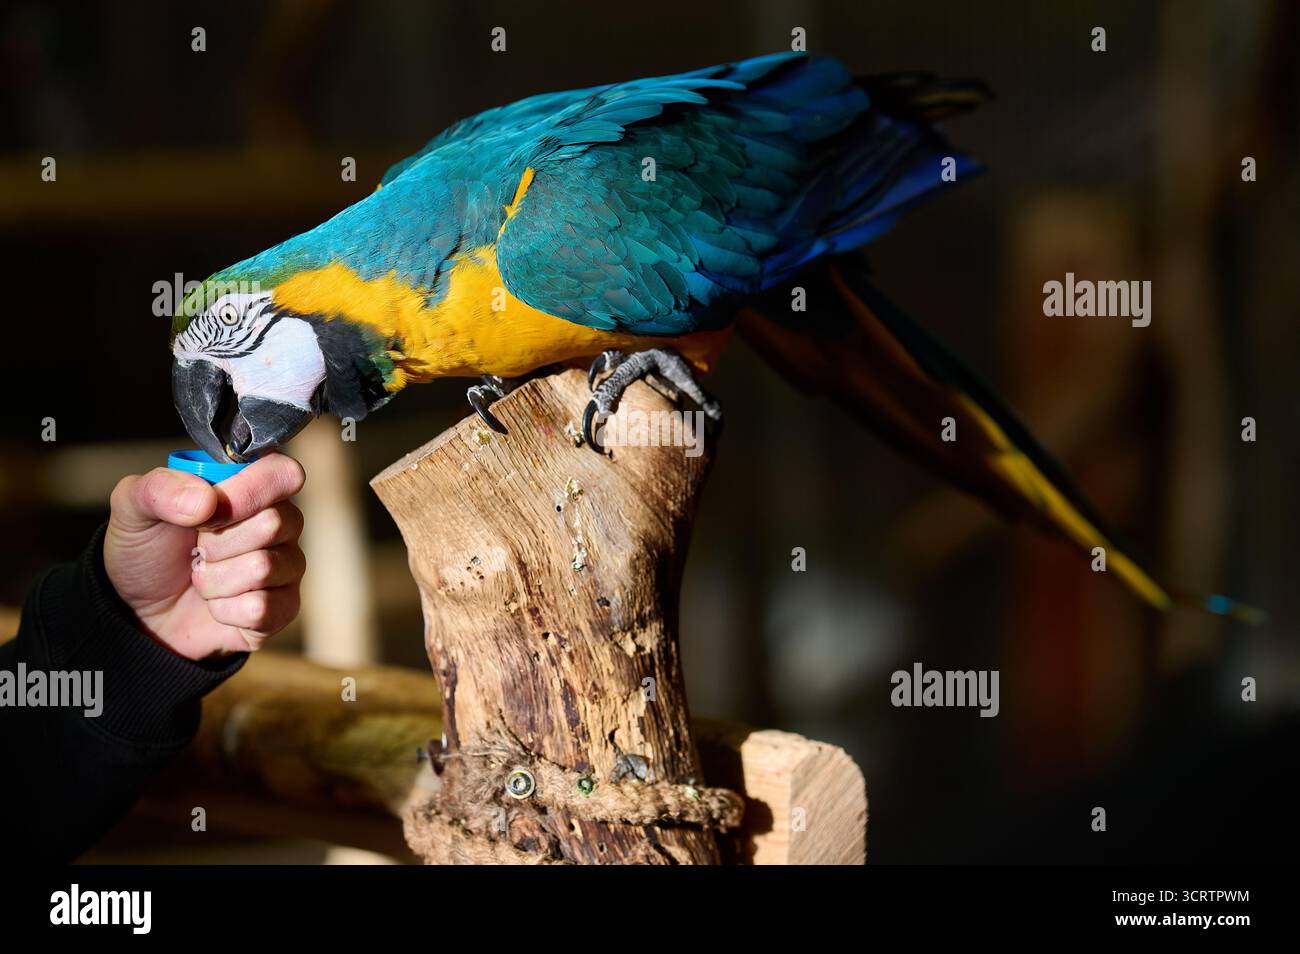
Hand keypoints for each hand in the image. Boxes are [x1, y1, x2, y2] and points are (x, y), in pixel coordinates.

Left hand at [104, 454, 306, 658]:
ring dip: (215, 580)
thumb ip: (161, 489)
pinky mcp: (283, 607)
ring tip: (202, 577)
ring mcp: (286, 567)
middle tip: (197, 549)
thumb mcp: (134, 508)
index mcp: (252, 486)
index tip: (207, 513)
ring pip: (264, 568)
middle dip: (217, 543)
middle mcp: (280, 522)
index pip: (284, 474)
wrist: (140, 611)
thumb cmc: (148, 551)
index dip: (247, 493)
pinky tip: (215, 604)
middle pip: (273, 523)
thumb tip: (207, 501)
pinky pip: (262, 608)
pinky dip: (223, 610)